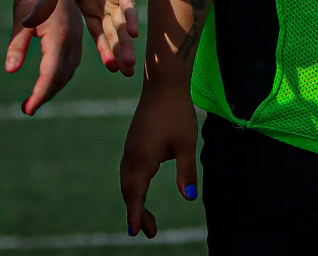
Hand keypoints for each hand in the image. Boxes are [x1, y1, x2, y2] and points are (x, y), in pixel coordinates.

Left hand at [6, 0, 84, 114]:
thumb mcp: (21, 18)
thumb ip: (17, 44)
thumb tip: (11, 70)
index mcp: (60, 36)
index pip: (50, 74)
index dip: (40, 93)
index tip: (27, 109)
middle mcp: (73, 39)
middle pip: (62, 76)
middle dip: (46, 94)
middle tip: (29, 107)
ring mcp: (78, 35)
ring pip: (70, 70)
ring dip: (56, 86)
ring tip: (39, 97)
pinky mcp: (77, 32)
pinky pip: (73, 60)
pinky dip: (63, 74)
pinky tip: (54, 79)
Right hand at [20, 0, 138, 76]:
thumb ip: (44, 8)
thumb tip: (26, 26)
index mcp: (90, 6)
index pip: (100, 33)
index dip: (106, 50)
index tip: (112, 69)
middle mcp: (105, 3)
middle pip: (114, 32)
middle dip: (120, 52)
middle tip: (127, 72)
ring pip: (122, 22)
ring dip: (125, 40)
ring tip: (129, 61)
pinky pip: (126, 1)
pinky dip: (129, 16)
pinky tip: (133, 32)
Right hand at [119, 79, 199, 238]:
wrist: (163, 83)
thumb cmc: (177, 112)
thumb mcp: (186, 144)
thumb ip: (186, 171)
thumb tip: (190, 198)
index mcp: (142, 159)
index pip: (136, 194)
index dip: (136, 215)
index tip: (135, 233)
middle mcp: (131, 155)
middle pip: (129, 191)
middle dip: (137, 212)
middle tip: (150, 232)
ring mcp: (130, 148)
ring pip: (128, 181)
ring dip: (135, 199)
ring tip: (147, 218)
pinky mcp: (134, 141)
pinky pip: (129, 170)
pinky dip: (134, 186)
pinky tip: (142, 189)